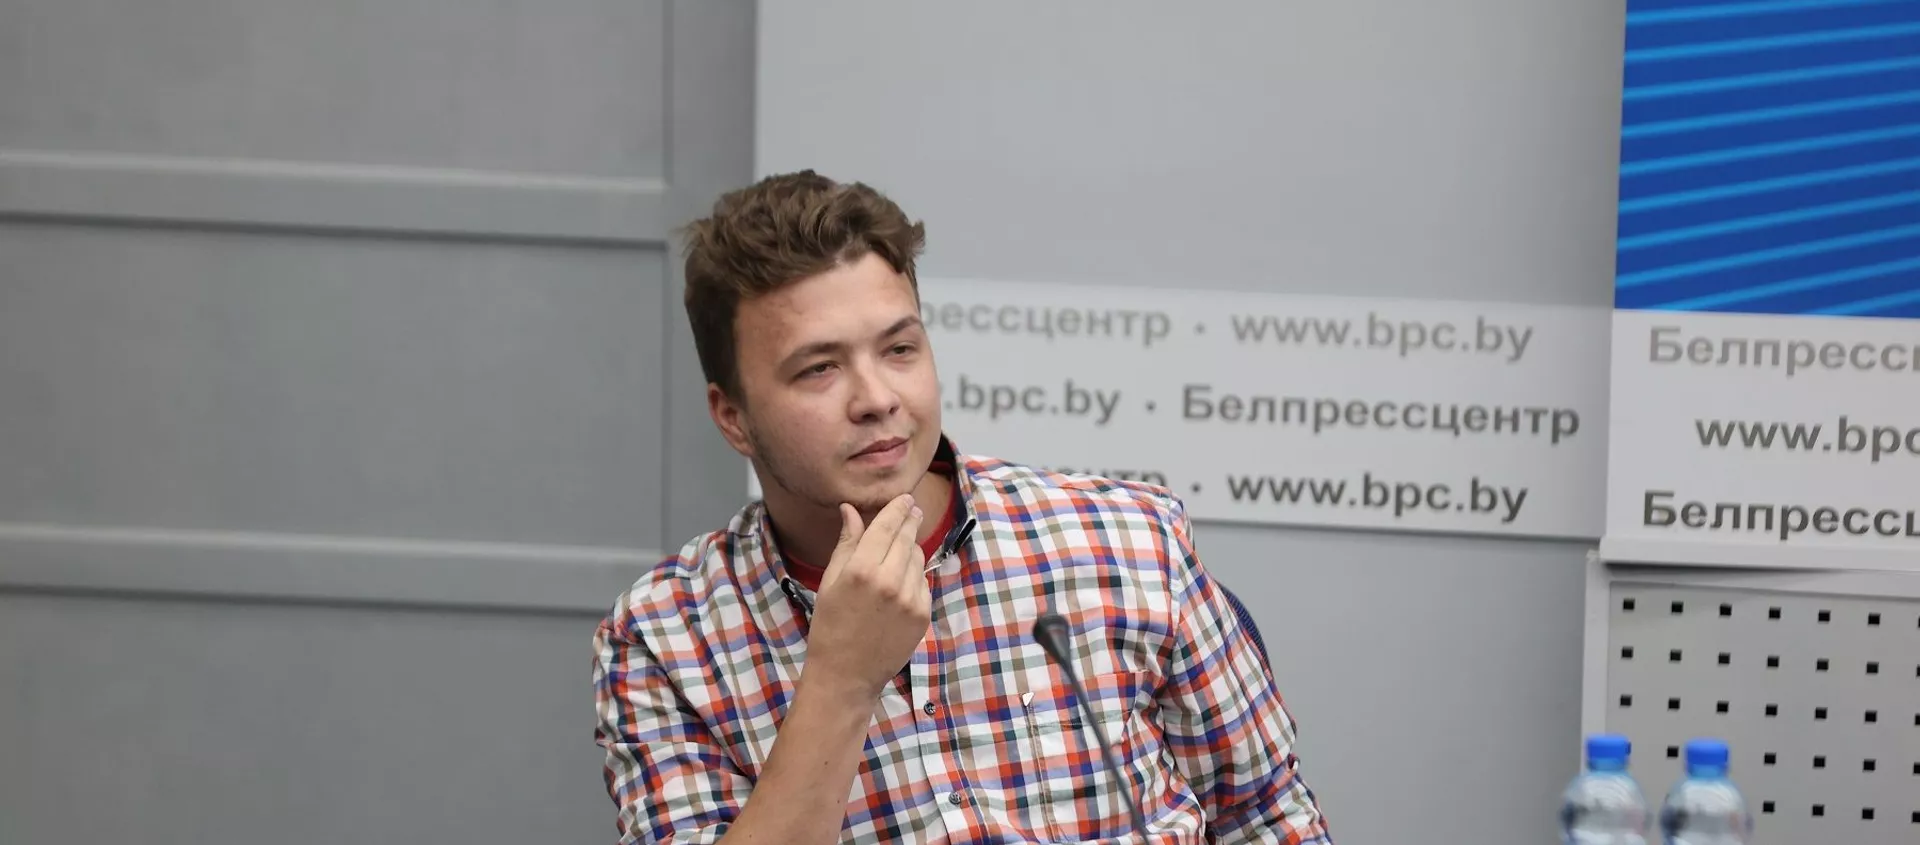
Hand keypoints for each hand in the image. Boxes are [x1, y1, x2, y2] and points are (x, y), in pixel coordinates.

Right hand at [803, 494, 931, 700]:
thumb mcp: (830, 582)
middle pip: (908, 538)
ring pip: (918, 559)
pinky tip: (898, 585)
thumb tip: (850, 509)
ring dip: (910, 550)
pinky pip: (923, 582)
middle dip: (910, 522)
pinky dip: (914, 577)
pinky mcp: (923, 614)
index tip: (905, 498)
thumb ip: (846, 543)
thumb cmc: (830, 626)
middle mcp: (890, 581)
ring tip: (895, 557)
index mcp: (861, 569)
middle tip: (912, 511)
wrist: (847, 675)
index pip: (888, 525)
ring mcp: (910, 599)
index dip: (898, 508)